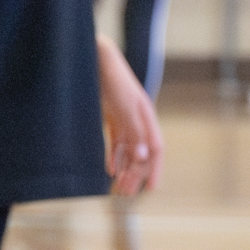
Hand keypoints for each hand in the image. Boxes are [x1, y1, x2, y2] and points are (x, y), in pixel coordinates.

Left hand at [99, 40, 162, 194]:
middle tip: (126, 193)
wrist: (93, 56)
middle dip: (136, 174)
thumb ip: (133, 130)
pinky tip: (110, 169)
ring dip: (125, 168)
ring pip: (128, 150)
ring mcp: (124, 118)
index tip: (151, 188)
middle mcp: (138, 119)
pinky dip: (114, 157)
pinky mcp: (111, 117)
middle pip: (141, 152)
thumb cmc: (111, 77)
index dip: (155, 169)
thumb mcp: (123, 104)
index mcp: (146, 115)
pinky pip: (116, 142)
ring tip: (119, 186)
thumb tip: (144, 156)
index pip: (156, 148)